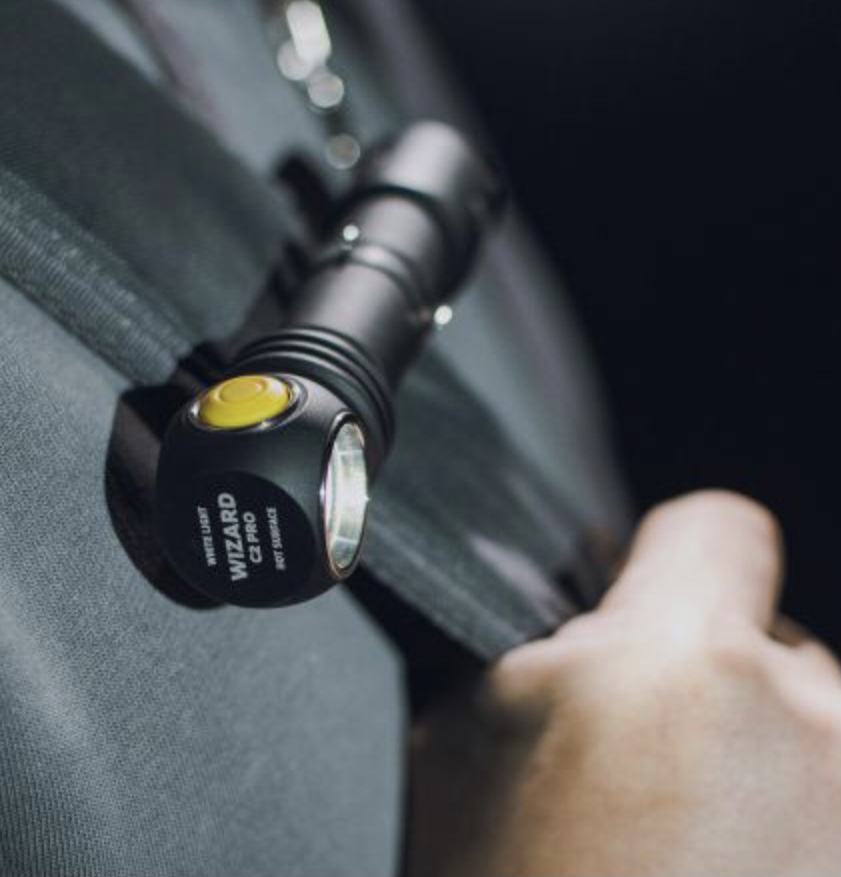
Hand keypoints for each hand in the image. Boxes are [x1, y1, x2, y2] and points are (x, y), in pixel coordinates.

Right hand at [408, 491, 840, 876]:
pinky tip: (748, 867)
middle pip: (774, 639)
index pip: (718, 524)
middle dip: (721, 686)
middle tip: (661, 779)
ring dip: (778, 764)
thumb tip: (582, 608)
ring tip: (712, 853)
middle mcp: (808, 718)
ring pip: (823, 726)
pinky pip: (839, 789)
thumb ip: (539, 652)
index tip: (658, 594)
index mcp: (674, 665)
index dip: (677, 554)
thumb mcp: (468, 754)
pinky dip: (809, 821)